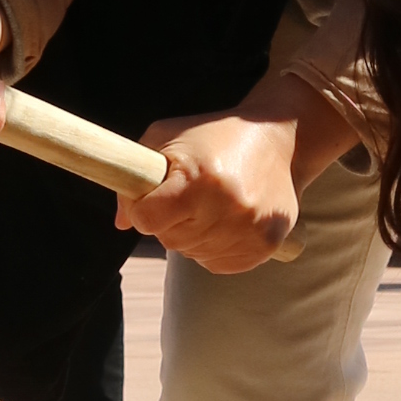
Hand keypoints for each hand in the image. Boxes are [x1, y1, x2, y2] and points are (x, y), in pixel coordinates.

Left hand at [119, 106, 301, 273]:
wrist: (277, 139)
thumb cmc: (212, 136)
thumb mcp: (166, 138)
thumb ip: (133, 174)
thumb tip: (122, 224)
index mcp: (200, 179)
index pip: (148, 219)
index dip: (143, 209)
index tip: (152, 198)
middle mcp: (228, 206)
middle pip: (169, 240)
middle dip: (168, 221)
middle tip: (185, 197)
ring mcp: (250, 229)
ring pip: (193, 254)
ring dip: (192, 235)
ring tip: (208, 206)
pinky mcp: (266, 245)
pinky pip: (218, 264)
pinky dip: (214, 248)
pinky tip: (224, 222)